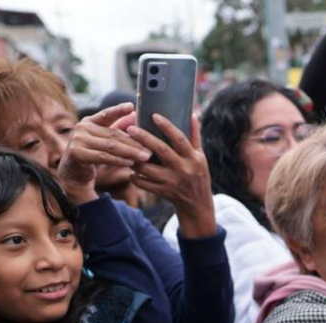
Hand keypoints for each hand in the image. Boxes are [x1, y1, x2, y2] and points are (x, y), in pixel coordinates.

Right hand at [57, 103, 152, 204]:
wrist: (74, 173)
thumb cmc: (94, 153)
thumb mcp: (106, 139)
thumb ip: (118, 127)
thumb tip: (135, 115)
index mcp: (90, 121)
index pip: (106, 114)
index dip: (118, 110)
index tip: (131, 106)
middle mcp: (82, 127)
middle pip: (113, 134)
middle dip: (134, 142)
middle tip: (150, 149)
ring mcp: (78, 140)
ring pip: (110, 146)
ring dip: (130, 152)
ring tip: (145, 156)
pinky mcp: (76, 153)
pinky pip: (102, 157)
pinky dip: (118, 160)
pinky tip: (131, 163)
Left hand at [126, 114, 216, 237]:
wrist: (198, 205)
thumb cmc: (198, 176)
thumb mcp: (200, 157)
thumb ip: (195, 137)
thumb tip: (192, 114)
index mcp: (193, 158)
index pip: (180, 139)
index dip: (167, 126)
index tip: (154, 115)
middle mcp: (183, 169)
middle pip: (161, 150)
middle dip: (144, 138)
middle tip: (129, 128)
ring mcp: (172, 182)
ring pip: (148, 168)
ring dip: (134, 159)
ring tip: (124, 149)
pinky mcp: (163, 193)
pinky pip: (143, 183)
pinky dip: (135, 176)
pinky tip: (131, 170)